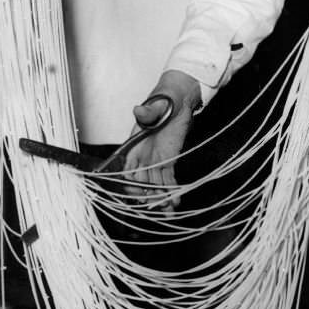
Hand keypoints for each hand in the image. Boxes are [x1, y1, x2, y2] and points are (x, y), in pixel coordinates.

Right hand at [122, 70, 201, 204]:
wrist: (181, 99)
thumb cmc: (165, 100)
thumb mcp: (157, 105)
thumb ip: (147, 112)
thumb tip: (138, 110)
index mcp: (134, 144)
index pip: (127, 169)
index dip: (131, 183)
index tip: (139, 192)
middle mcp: (142, 155)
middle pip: (141, 181)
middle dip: (148, 195)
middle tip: (157, 205)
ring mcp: (155, 159)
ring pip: (155, 184)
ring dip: (160, 197)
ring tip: (168, 209)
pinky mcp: (169, 160)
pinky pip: (168, 179)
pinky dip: (172, 190)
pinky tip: (176, 200)